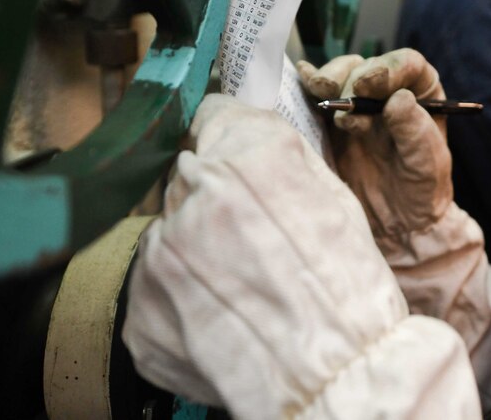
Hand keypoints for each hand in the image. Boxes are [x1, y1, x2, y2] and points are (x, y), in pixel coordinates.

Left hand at [122, 95, 476, 419]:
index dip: (227, 139)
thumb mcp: (331, 195)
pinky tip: (221, 315)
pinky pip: (153, 286)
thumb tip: (238, 131)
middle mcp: (195, 195)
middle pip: (186, 175)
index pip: (210, 115)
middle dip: (212, 198)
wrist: (336, 375)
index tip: (232, 157)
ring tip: (240, 285)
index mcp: (247, 157)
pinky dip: (180, 297)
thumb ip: (274, 153)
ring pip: (167, 231)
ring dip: (194, 249)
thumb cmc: (346, 288)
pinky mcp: (143, 309)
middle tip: (250, 238)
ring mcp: (161, 257)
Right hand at [298, 49, 452, 238]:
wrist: (395, 224)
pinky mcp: (330, 121)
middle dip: (351, 77)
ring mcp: (357, 104)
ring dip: (329, 80)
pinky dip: (308, 85)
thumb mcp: (427, 164)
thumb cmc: (422, 191)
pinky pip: (319, 95)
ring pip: (341, 75)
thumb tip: (398, 98)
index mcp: (421, 94)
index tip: (369, 85)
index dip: (388, 68)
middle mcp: (388, 92)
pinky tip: (303, 78)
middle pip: (367, 66)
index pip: (407, 64)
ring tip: (323, 96)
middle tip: (340, 98)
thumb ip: (415, 131)